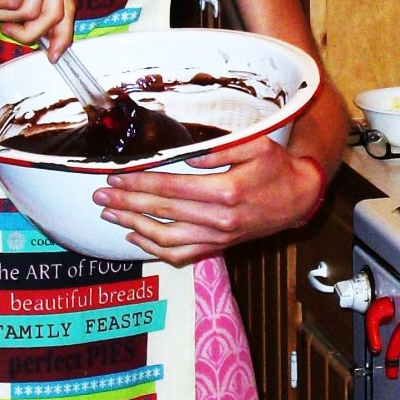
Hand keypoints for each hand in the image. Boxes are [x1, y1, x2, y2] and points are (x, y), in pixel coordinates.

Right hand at [0, 0, 74, 56]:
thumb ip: (31, 3)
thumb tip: (46, 38)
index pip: (68, 7)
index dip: (62, 35)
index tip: (54, 55)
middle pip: (53, 16)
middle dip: (27, 32)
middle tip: (6, 29)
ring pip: (30, 12)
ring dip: (2, 11)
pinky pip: (12, 3)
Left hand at [92, 136, 323, 266]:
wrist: (299, 197)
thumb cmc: (275, 166)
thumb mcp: (256, 145)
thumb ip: (221, 149)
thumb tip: (190, 157)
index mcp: (226, 191)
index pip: (171, 188)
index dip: (140, 183)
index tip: (115, 177)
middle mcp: (219, 219)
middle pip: (163, 212)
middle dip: (127, 204)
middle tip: (100, 196)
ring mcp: (219, 237)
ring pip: (168, 238)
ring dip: (134, 227)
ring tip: (109, 215)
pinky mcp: (220, 246)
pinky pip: (182, 254)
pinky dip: (155, 250)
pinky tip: (136, 238)